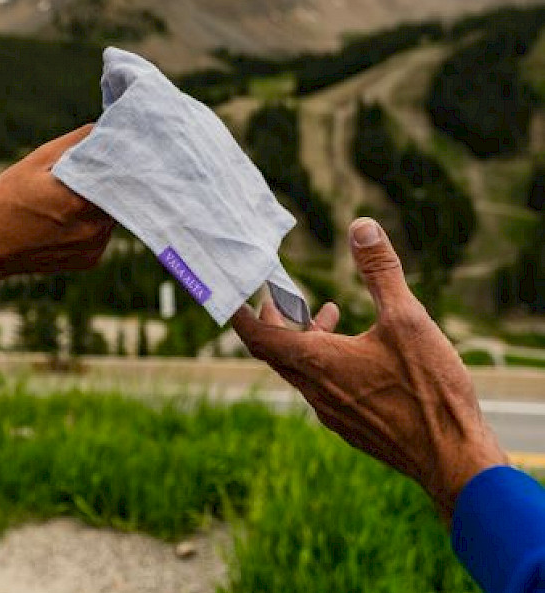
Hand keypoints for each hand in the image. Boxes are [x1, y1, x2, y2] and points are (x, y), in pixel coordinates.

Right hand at [0, 124, 114, 279]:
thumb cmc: (6, 199)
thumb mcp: (36, 162)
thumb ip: (75, 143)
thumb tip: (103, 128)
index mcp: (79, 201)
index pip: (118, 174)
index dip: (117, 161)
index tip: (111, 151)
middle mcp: (93, 228)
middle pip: (119, 195)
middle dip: (108, 182)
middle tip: (88, 174)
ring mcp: (94, 247)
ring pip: (112, 214)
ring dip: (102, 203)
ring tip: (72, 198)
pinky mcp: (91, 260)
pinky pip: (103, 233)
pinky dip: (93, 223)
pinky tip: (69, 220)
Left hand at [232, 217, 506, 522]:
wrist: (453, 460)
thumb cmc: (428, 389)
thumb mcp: (407, 319)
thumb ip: (380, 272)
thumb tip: (360, 227)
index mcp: (317, 362)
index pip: (258, 337)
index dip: (242, 315)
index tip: (233, 297)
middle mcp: (315, 390)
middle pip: (276, 351)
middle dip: (276, 320)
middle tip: (286, 297)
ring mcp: (332, 413)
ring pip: (301, 370)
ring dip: (305, 340)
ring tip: (329, 314)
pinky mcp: (351, 427)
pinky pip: (322, 388)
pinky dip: (324, 363)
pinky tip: (358, 354)